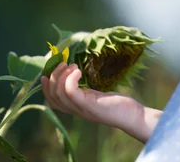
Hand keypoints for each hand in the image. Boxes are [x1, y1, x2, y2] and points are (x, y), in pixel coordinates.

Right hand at [41, 63, 160, 142]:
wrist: (132, 116)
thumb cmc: (117, 104)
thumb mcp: (96, 96)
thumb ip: (85, 90)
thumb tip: (76, 74)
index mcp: (75, 108)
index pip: (52, 101)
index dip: (46, 88)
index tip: (46, 74)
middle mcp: (76, 111)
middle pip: (53, 96)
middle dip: (53, 77)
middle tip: (63, 63)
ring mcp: (82, 109)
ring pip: (60, 93)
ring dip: (61, 75)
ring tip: (72, 65)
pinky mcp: (89, 106)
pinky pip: (71, 92)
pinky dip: (70, 79)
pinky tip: (78, 70)